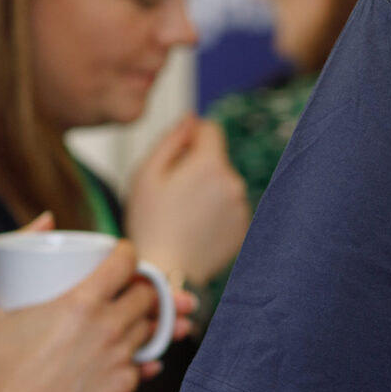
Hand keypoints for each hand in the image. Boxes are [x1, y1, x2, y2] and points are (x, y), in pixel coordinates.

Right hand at [0, 239, 159, 391]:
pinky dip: (138, 357)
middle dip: (140, 288)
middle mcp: (109, 326)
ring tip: (124, 320)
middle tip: (124, 290)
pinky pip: (143, 363)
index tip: (120, 257)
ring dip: (141, 321)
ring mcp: (120, 357)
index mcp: (81, 302)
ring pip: (149, 328)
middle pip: (147, 294)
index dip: (126, 254)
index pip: (126, 262)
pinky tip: (124, 354)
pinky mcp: (125, 385)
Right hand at [125, 116, 250, 285]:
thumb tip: (191, 119)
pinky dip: (215, 213)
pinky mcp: (243, 229)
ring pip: (223, 185)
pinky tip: (195, 229)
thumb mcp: (147, 174)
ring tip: (182, 216)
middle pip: (216, 160)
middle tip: (171, 195)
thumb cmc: (149, 224)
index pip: (211, 130)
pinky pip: (229, 208)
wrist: (165, 272)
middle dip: (196, 168)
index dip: (190, 138)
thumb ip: (172, 139)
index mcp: (210, 165)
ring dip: (207, 192)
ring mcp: (242, 208)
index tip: (176, 157)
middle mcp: (233, 184)